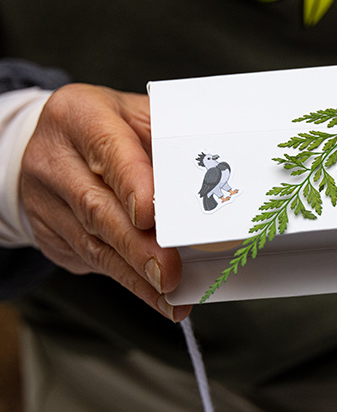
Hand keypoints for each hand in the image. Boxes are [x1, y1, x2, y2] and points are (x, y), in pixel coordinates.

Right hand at [20, 84, 191, 320]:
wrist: (51, 147)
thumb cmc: (108, 129)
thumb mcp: (134, 115)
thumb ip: (166, 138)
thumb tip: (213, 172)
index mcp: (80, 116)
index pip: (107, 149)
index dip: (131, 183)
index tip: (150, 215)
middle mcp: (57, 160)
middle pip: (97, 207)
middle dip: (138, 245)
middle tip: (168, 272)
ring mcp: (48, 200)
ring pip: (95, 243)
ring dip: (136, 274)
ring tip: (170, 293)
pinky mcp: (53, 235)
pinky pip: (93, 261)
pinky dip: (130, 282)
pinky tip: (156, 296)